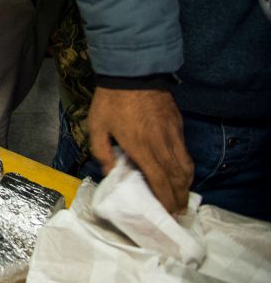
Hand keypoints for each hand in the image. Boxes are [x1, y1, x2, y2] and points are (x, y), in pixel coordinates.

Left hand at [87, 86, 193, 212]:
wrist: (132, 71)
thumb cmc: (110, 100)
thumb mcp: (96, 126)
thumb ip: (102, 151)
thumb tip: (110, 172)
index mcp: (141, 147)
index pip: (159, 180)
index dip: (164, 199)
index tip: (166, 211)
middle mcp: (161, 144)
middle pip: (177, 177)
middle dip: (178, 197)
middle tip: (177, 211)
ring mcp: (173, 134)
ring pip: (186, 165)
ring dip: (185, 184)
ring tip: (181, 196)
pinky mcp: (178, 124)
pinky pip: (186, 151)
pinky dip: (186, 166)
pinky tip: (180, 171)